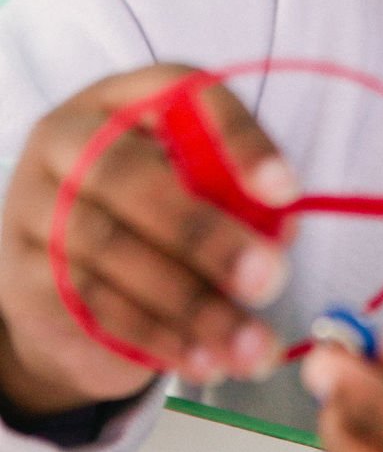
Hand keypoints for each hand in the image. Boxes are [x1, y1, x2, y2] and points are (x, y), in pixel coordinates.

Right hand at [0, 64, 297, 415]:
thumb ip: (237, 197)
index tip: (287, 190)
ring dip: (191, 304)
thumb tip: (283, 227)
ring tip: (251, 343)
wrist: (65, 285)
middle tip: (270, 279)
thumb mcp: (194, 191)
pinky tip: (203, 360)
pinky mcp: (22, 274)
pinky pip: (90, 303)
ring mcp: (33, 205)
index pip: (179, 91)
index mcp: (122, 99)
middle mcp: (67, 139)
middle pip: (129, 175)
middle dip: (206, 233)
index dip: (236, 138)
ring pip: (109, 250)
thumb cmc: (150, 219)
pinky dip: (155, 336)